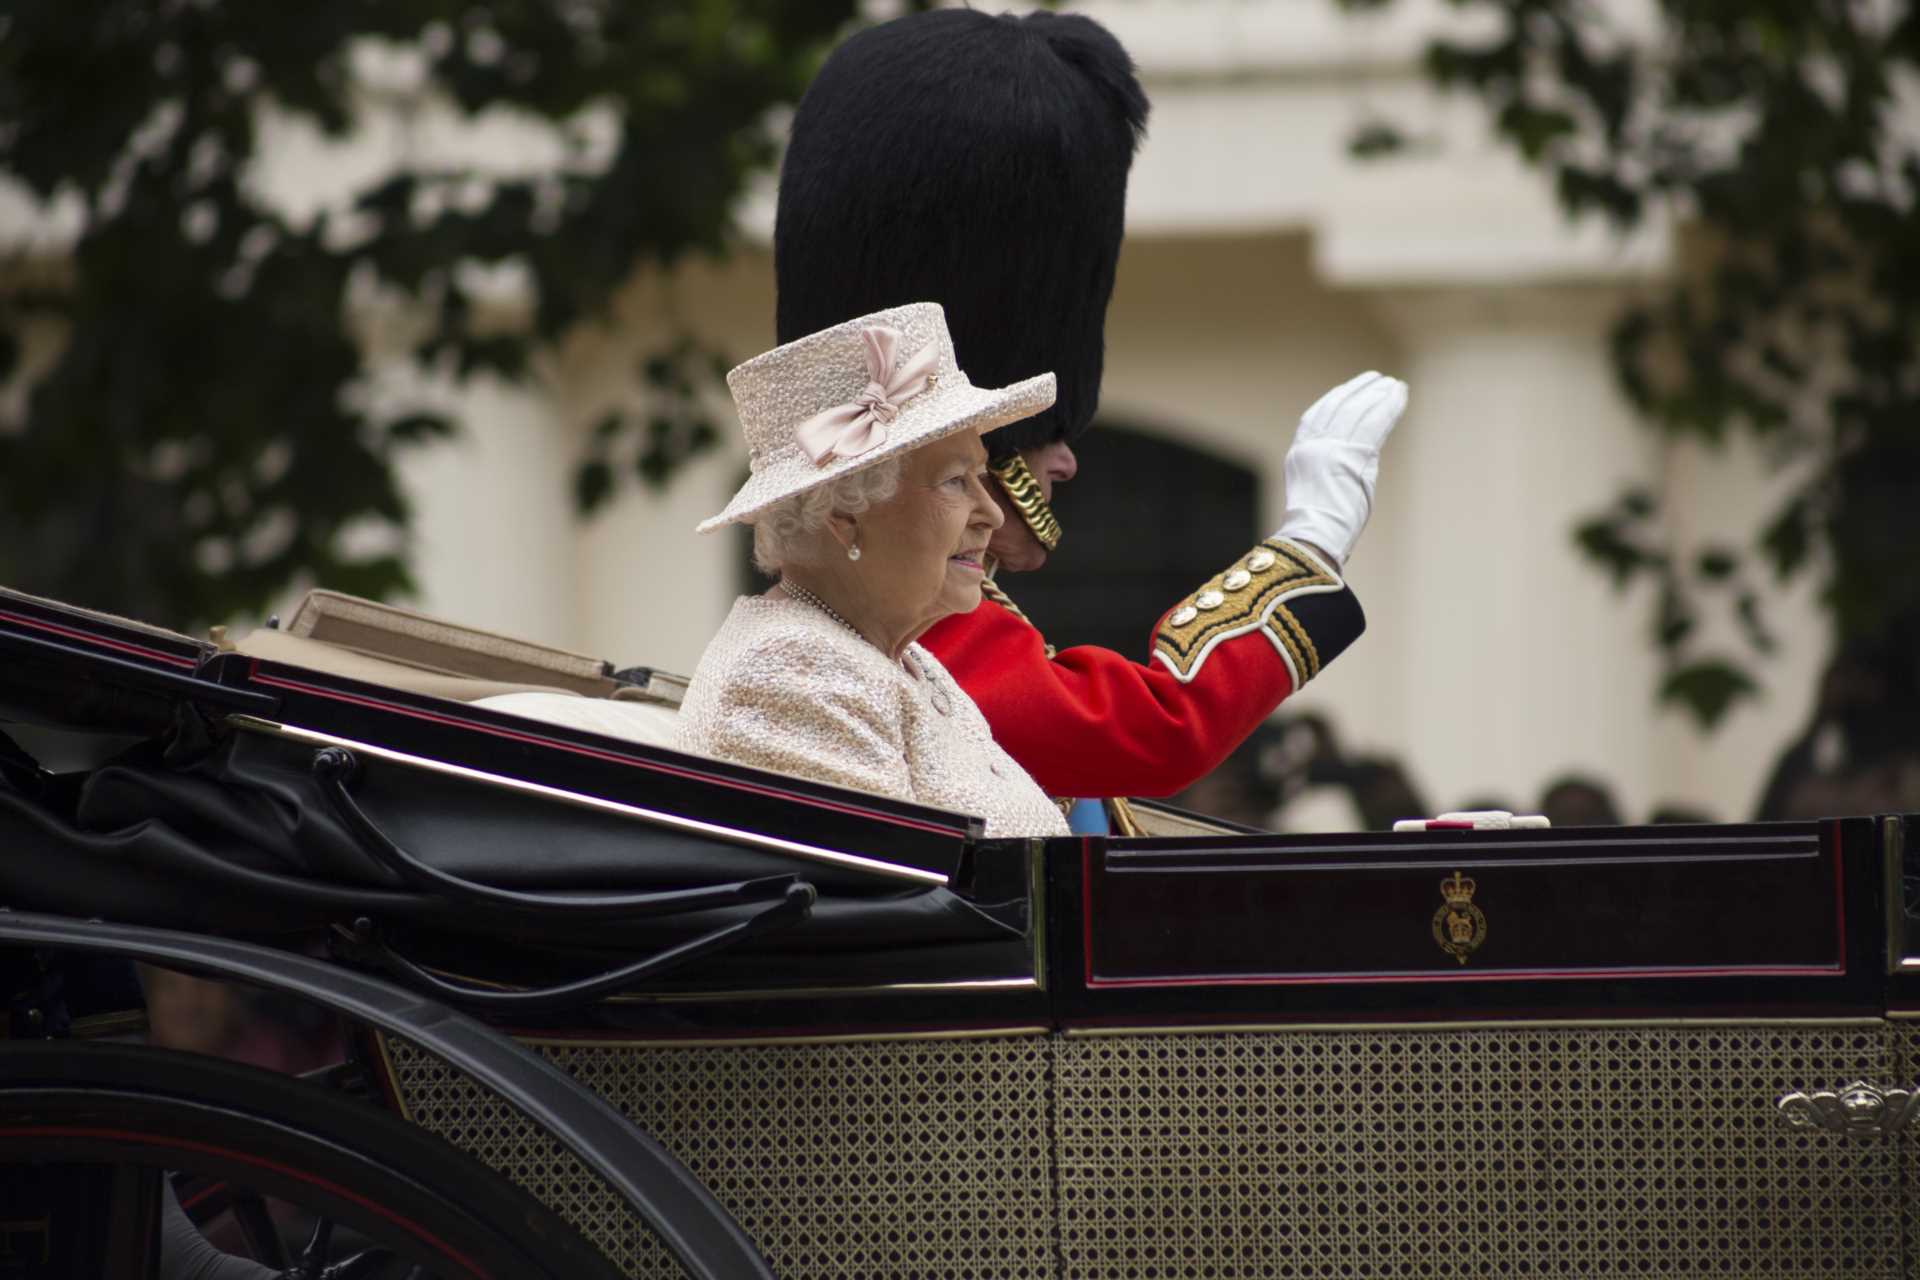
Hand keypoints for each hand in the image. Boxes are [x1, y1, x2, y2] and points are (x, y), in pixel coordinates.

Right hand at [1274, 371, 1406, 569]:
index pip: (1316, 416)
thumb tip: (1366, 456)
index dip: (1335, 399)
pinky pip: (1376, 422)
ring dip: (1377, 394)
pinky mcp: (1353, 454)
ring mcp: (1331, 448)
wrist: (1313, 540)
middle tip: (1377, 379)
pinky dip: (1390, 406)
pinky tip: (1400, 394)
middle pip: (1338, 407)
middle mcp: (1312, 445)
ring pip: (1358, 410)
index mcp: (1299, 453)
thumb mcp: (1323, 490)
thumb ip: (1340, 468)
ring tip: (1393, 385)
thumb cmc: (1319, 530)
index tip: (1350, 389)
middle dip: (1359, 391)